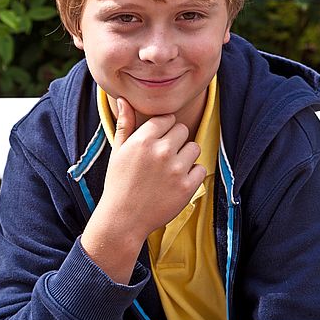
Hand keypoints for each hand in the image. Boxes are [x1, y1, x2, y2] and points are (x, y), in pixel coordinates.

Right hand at [81, 97, 205, 282]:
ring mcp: (175, 169)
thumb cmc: (119, 183)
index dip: (163, 130)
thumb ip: (125, 123)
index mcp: (143, 140)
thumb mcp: (118, 151)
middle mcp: (161, 151)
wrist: (123, 220)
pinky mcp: (186, 187)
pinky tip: (177, 182)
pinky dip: (193, 175)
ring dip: (186, 157)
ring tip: (171, 170)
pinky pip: (200, 169)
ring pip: (194, 148)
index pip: (167, 119)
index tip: (156, 143)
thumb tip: (124, 100)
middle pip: (183, 130)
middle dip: (176, 141)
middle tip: (163, 158)